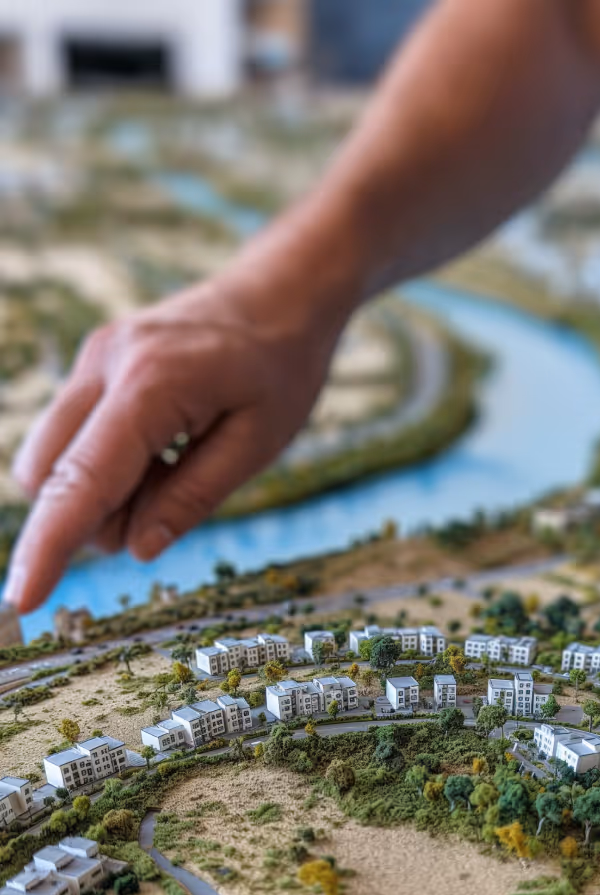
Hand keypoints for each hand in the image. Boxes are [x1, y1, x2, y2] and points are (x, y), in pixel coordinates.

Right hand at [5, 238, 349, 612]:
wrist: (278, 293)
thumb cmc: (280, 369)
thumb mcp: (259, 443)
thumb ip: (194, 497)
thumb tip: (136, 548)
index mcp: (150, 386)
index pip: (82, 481)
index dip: (50, 547)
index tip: (23, 601)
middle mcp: (104, 366)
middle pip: (50, 477)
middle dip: (93, 516)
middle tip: (172, 493)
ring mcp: (90, 360)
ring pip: (49, 460)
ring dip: (97, 491)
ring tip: (172, 465)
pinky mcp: (90, 366)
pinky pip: (69, 437)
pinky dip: (102, 465)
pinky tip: (158, 448)